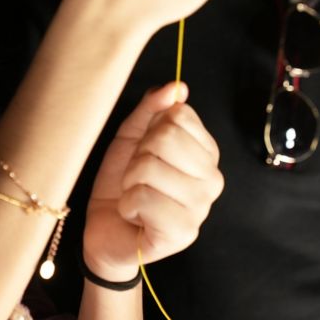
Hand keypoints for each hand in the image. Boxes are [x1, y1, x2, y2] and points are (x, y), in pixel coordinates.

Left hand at [83, 83, 223, 280]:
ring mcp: (201, 208)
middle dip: (138, 156)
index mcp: (205, 153)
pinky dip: (128, 205)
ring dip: (130, 182)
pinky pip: (143, 197)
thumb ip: (153, 108)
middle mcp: (212, 180)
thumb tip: (177, 87)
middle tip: (137, 177)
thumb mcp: (132, 138)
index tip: (145, 152)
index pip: (180, 116)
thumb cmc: (123, 184)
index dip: (150, 130)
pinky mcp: (184, 233)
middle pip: (166, 137)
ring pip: (150, 167)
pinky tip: (135, 215)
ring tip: (135, 196)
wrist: (107, 230)